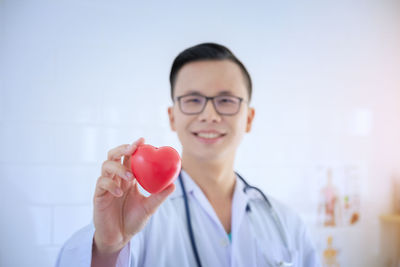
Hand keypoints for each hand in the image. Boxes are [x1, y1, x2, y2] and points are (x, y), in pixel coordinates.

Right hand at [92, 137, 174, 257]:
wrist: (118, 238)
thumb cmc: (133, 220)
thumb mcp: (149, 208)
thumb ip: (159, 196)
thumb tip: (173, 185)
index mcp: (128, 178)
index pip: (129, 157)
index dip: (134, 147)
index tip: (143, 140)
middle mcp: (116, 178)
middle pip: (114, 156)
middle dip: (122, 149)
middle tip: (132, 149)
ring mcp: (106, 186)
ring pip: (106, 166)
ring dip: (118, 168)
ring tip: (129, 176)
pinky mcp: (98, 195)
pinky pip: (101, 183)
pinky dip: (110, 184)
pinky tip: (118, 192)